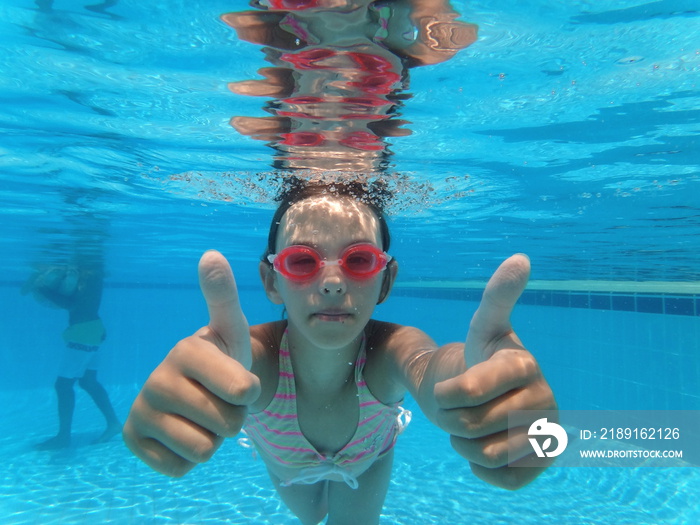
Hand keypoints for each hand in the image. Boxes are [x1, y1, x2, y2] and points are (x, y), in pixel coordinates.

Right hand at [122, 251, 260, 476]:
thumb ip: (223, 295)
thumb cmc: (223, 358)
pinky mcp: (132, 440)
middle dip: (232, 419)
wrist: (197, 390)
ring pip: (204, 451)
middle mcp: (156, 379)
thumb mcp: (230, 328)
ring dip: (212, 439)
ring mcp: (140, 411)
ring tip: (202, 415)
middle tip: (219, 400)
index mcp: (186, 350)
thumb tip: (211, 254)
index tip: (235, 378)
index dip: (250, 393)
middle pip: (227, 426)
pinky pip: (181, 468)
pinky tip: (182, 432)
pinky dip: (189, 458)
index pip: (244, 392)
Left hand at [434, 254, 556, 488]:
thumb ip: (498, 296)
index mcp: (523, 364)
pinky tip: (487, 446)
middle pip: (468, 425)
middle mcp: (544, 398)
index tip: (448, 387)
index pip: (468, 389)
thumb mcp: (483, 326)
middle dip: (452, 418)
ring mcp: (548, 433)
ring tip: (474, 423)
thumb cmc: (479, 360)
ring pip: (483, 454)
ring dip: (465, 443)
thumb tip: (521, 258)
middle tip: (461, 405)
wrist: (484, 397)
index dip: (447, 393)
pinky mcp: (544, 463)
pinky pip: (501, 478)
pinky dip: (482, 469)